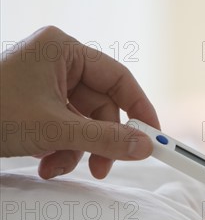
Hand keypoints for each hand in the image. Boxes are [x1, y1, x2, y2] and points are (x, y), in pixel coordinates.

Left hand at [1, 26, 160, 178]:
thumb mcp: (53, 130)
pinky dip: (60, 149)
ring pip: (83, 122)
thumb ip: (105, 139)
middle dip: (99, 141)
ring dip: (76, 150)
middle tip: (103, 169)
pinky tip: (44, 164)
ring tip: (55, 168)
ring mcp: (46, 83)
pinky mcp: (36, 103)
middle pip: (102, 106)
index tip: (153, 138)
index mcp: (65, 51)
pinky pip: (65, 127)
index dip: (140, 110)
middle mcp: (59, 62)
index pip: (120, 78)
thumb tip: (146, 147)